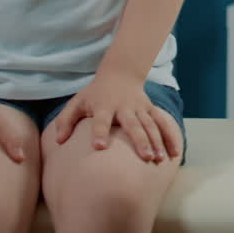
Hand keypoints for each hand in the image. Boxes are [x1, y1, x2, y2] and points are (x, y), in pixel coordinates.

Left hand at [51, 70, 182, 162]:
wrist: (120, 73)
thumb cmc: (94, 94)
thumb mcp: (76, 102)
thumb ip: (65, 121)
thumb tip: (59, 141)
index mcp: (104, 106)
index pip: (102, 120)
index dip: (100, 132)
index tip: (99, 147)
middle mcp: (124, 107)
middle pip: (133, 125)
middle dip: (140, 141)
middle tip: (145, 157)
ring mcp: (140, 108)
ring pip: (150, 125)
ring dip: (156, 141)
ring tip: (159, 159)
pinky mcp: (150, 109)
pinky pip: (162, 123)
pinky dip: (169, 136)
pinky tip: (174, 153)